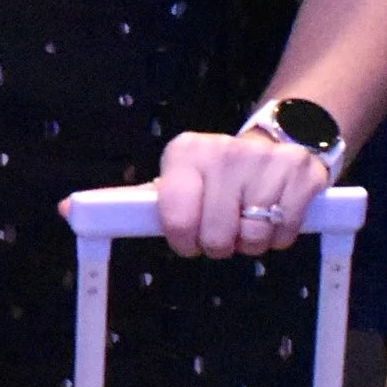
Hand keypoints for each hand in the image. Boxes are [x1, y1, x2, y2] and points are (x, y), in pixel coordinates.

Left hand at [153, 128, 330, 259]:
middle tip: (224, 229)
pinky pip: (285, 233)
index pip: (176, 219)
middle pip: (216, 237)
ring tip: (249, 220)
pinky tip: (273, 215)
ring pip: (254, 239)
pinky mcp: (300, 172)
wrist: (274, 143)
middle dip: (219, 244)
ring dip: (251, 242)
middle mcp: (224, 151)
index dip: (183, 240)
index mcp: (187, 152)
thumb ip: (144, 201)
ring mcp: (265, 160)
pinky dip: (279, 236)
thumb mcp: (181, 179)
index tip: (189, 239)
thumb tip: (87, 212)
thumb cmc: (217, 174)